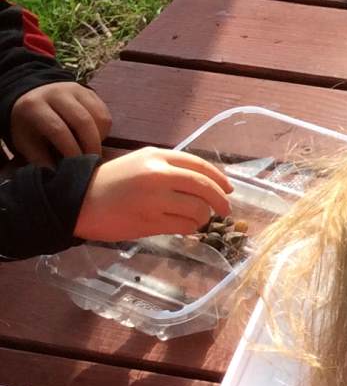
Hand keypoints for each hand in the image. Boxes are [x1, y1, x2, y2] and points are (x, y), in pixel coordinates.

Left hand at [9, 81, 110, 164]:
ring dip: (100, 138)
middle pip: (83, 121)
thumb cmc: (29, 124)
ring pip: (98, 116)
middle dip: (91, 145)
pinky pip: (105, 113)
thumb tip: (59, 175)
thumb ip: (40, 159)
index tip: (77, 166)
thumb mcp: (26, 142)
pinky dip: (104, 130)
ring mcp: (75, 90)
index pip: (58, 129)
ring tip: (92, 149)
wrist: (34, 95)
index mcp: (34, 106)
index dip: (70, 149)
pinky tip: (94, 137)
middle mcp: (56, 93)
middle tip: (93, 162)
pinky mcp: (90, 91)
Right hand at [72, 148, 231, 241]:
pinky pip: (184, 226)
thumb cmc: (109, 183)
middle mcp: (158, 174)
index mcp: (157, 156)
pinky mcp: (150, 221)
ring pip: (198, 209)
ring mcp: (155, 199)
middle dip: (221, 200)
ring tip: (198, 219)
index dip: (219, 178)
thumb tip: (205, 180)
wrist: (77, 201)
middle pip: (204, 187)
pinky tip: (186, 227)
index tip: (229, 188)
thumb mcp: (139, 162)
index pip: (200, 165)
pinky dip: (191, 228)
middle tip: (225, 209)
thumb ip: (169, 167)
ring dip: (203, 217)